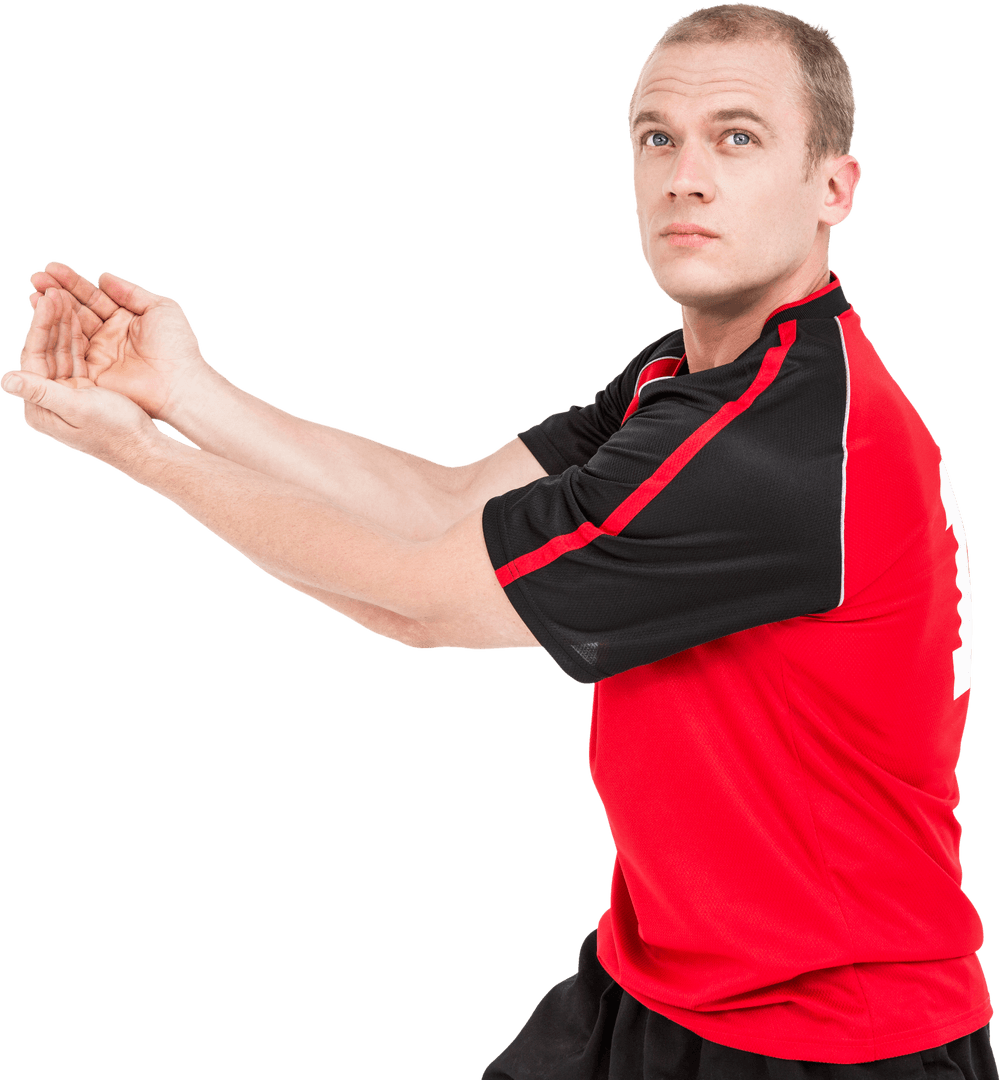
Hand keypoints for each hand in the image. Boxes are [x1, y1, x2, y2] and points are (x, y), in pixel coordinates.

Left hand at [4, 289, 163, 469]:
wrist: (144, 448)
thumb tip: (5, 380)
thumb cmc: (115, 432)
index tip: (49, 297)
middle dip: (50, 319)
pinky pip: (75, 358)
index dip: (41, 324)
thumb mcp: (78, 410)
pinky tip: (78, 317)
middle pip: (44, 350)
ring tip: (65, 295)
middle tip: (55, 288)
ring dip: (63, 324)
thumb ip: (41, 393)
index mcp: (39, 406)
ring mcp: (64, 395)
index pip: (34, 355)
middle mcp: (47, 399)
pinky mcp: (82, 392)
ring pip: (60, 351)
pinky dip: (76, 337)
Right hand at [28, 261, 209, 421]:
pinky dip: (56, 336)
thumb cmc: (178, 347)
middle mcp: (109, 336)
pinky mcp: (93, 374)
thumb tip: (103, 278)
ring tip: (36, 292)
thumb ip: (131, 293)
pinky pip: (71, 352)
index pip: (93, 297)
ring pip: (70, 329)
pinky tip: (43, 317)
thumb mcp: (160, 309)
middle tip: (36, 278)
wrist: (181, 383)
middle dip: (56, 294)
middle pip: (77, 311)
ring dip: (51, 311)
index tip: (51, 268)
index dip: (73, 283)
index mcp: (124, 319)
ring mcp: (99, 354)